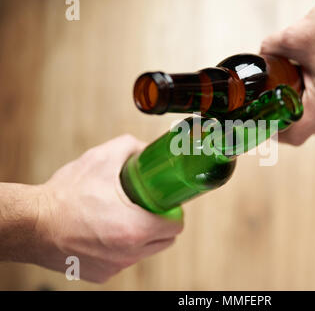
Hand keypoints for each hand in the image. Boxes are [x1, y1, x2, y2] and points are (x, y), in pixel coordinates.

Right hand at [34, 135, 183, 282]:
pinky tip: (106, 231)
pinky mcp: (101, 274)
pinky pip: (123, 260)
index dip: (173, 211)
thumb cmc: (65, 196)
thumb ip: (130, 147)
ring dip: (141, 236)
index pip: (175, 226)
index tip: (164, 202)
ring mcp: (115, 266)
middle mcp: (128, 253)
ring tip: (124, 216)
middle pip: (164, 241)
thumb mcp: (101, 159)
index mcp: (135, 228)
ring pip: (144, 252)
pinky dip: (121, 247)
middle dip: (160, 224)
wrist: (32, 224)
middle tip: (148, 207)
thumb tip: (146, 149)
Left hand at [260, 0, 314, 144]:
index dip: (274, 132)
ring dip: (301, 109)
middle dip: (285, 120)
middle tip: (270, 106)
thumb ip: (271, 49)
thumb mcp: (296, 36)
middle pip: (307, 130)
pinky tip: (306, 78)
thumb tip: (262, 56)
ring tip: (287, 89)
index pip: (295, 136)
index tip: (263, 120)